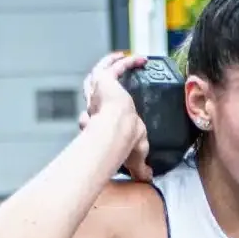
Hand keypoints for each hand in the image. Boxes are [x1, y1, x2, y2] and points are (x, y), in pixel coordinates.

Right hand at [79, 52, 152, 181]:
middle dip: (98, 86)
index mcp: (98, 124)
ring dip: (109, 65)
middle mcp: (94, 106)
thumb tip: (147, 179)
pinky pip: (114, 66)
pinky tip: (138, 58)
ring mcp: (97, 92)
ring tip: (120, 58)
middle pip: (91, 91)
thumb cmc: (123, 143)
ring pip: (98, 74)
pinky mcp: (105, 80)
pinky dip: (126, 61)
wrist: (118, 130)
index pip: (92, 116)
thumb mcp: (136, 156)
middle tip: (110, 80)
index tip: (111, 115)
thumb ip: (141, 167)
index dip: (97, 115)